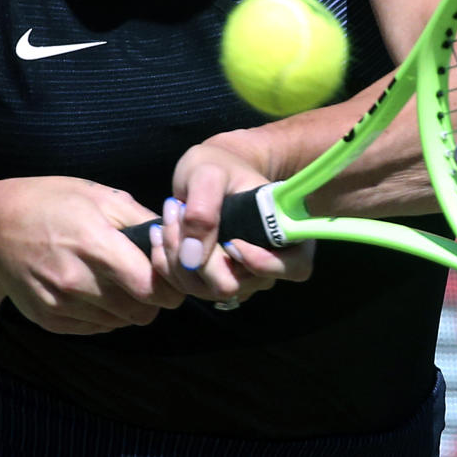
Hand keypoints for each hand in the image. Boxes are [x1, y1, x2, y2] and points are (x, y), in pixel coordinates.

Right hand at [0, 176, 184, 333]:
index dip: (169, 283)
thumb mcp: (98, 195)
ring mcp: (61, 304)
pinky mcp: (49, 320)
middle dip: (153, 298)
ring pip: (119, 322)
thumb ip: (140, 218)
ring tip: (118, 279)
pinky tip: (96, 289)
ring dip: (128, 306)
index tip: (169, 271)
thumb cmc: (50, 202)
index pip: (150, 288)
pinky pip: (95, 328)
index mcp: (95, 245)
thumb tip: (174, 236)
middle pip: (140, 312)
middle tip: (147, 277)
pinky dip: (105, 314)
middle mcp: (77, 281)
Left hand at [150, 141, 313, 305]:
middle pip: (233, 285)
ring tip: (170, 215)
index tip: (231, 242)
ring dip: (176, 255)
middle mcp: (268, 262)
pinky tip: (161, 232)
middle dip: (198, 255)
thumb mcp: (209, 172)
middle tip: (178, 211)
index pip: (294, 269)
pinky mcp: (212, 282)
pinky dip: (167, 263)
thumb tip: (193, 256)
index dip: (263, 263)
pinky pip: (186, 287)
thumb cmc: (218, 167)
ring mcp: (240, 277)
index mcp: (285, 231)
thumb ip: (203, 208)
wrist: (208, 173)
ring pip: (205, 290)